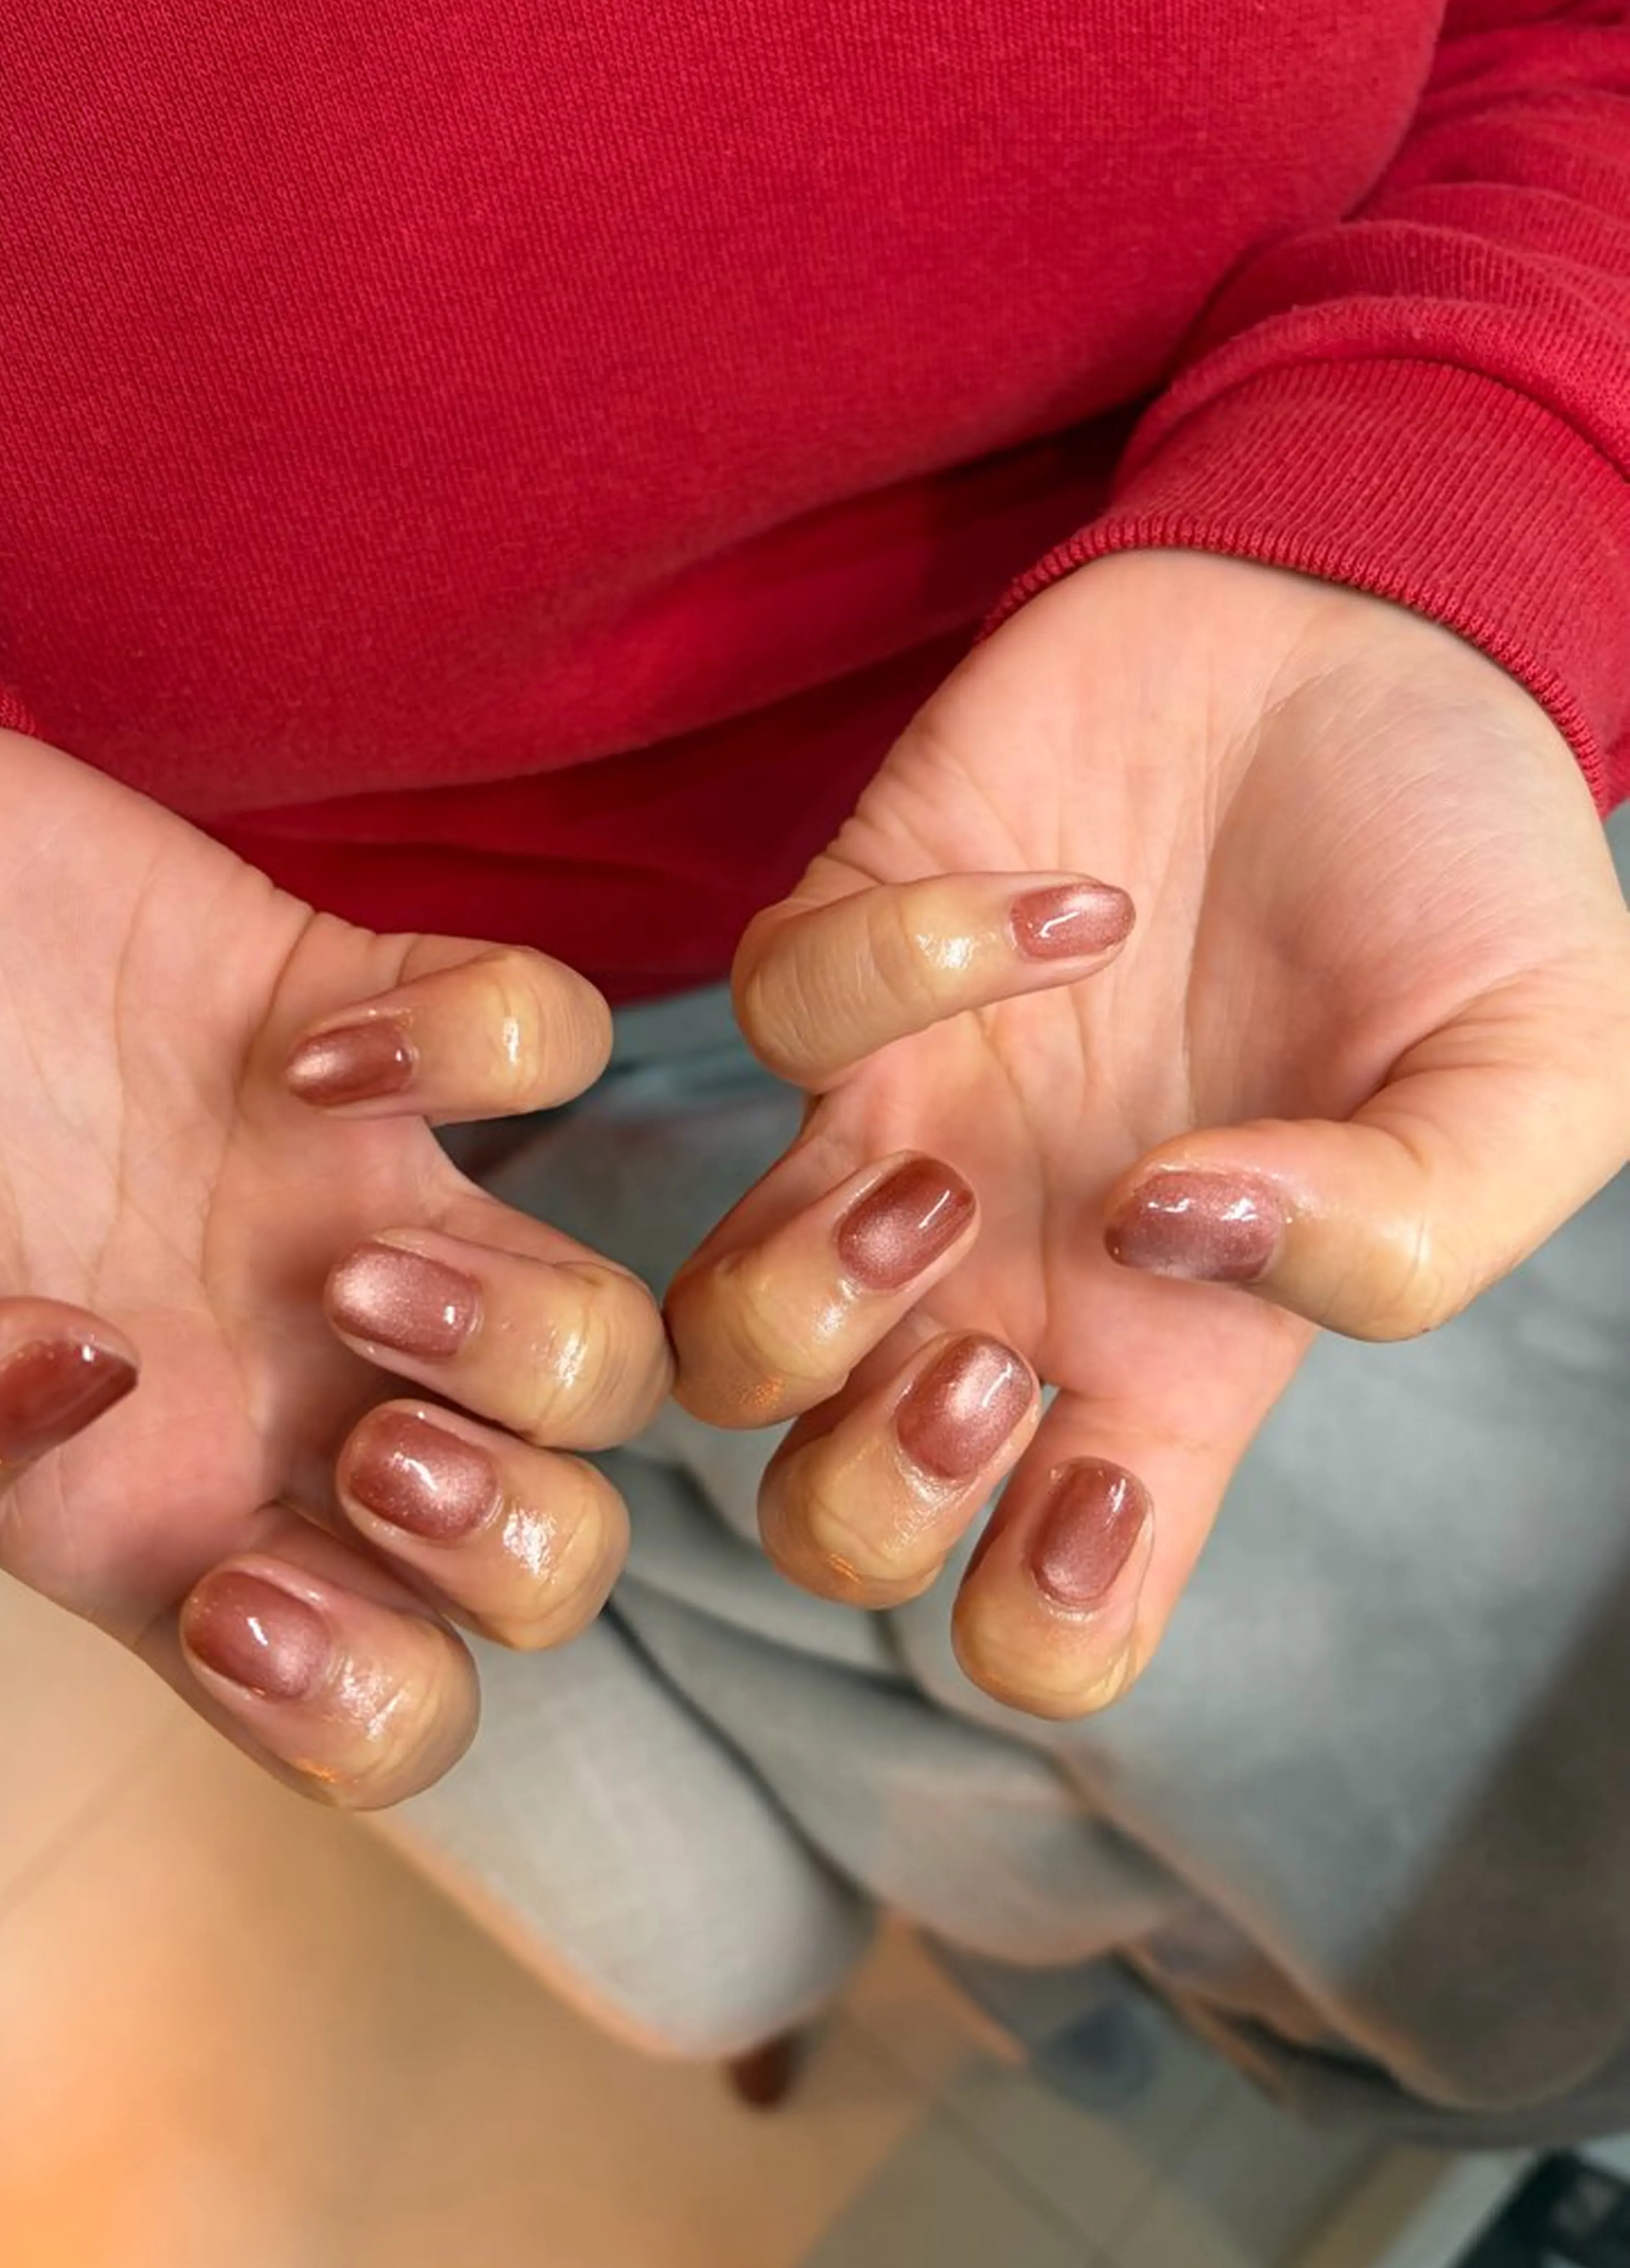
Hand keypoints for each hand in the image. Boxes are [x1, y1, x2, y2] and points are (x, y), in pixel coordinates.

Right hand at [0, 723, 667, 1800]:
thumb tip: (65, 1391)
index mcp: (155, 1517)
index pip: (390, 1701)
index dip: (371, 1703)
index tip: (227, 1603)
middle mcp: (288, 1380)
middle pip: (557, 1546)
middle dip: (516, 1536)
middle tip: (364, 1444)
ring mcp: (341, 1196)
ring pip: (609, 1339)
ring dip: (538, 1334)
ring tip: (348, 1262)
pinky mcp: (344, 998)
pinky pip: (555, 1032)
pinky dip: (489, 1043)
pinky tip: (310, 1051)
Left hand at [668, 552, 1629, 1715]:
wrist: (1383, 644)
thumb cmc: (1473, 883)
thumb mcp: (1546, 1075)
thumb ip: (1410, 1229)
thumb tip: (1178, 1245)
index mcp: (1177, 1362)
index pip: (1041, 1612)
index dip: (1032, 1623)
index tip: (1092, 1494)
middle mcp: (1019, 1278)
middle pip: (824, 1517)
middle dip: (864, 1495)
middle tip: (990, 1359)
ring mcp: (914, 1129)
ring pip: (721, 1335)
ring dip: (798, 1299)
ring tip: (948, 1183)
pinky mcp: (851, 965)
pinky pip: (775, 1017)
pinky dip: (899, 968)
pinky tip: (1072, 902)